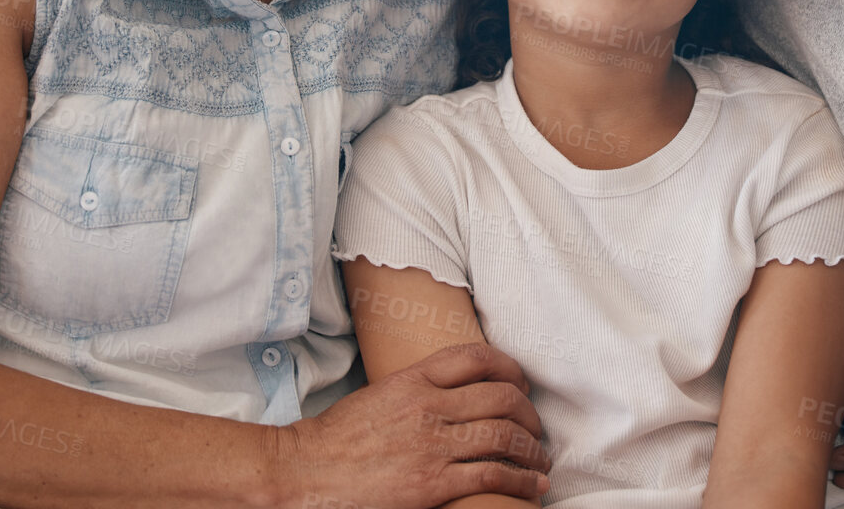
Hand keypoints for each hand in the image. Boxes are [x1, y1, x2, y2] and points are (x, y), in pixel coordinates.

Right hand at [277, 342, 550, 508]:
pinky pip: (493, 476)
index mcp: (413, 379)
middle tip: (536, 428)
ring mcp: (432, 445)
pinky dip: (521, 481)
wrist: (303, 473)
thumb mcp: (379, 396)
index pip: (477, 358)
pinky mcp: (432, 484)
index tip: (522, 385)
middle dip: (530, 414)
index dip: (511, 369)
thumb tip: (454, 394)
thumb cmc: (337, 439)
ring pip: (505, 436)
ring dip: (533, 450)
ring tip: (540, 462)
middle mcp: (428, 406)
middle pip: (502, 397)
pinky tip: (532, 487)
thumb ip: (418, 389)